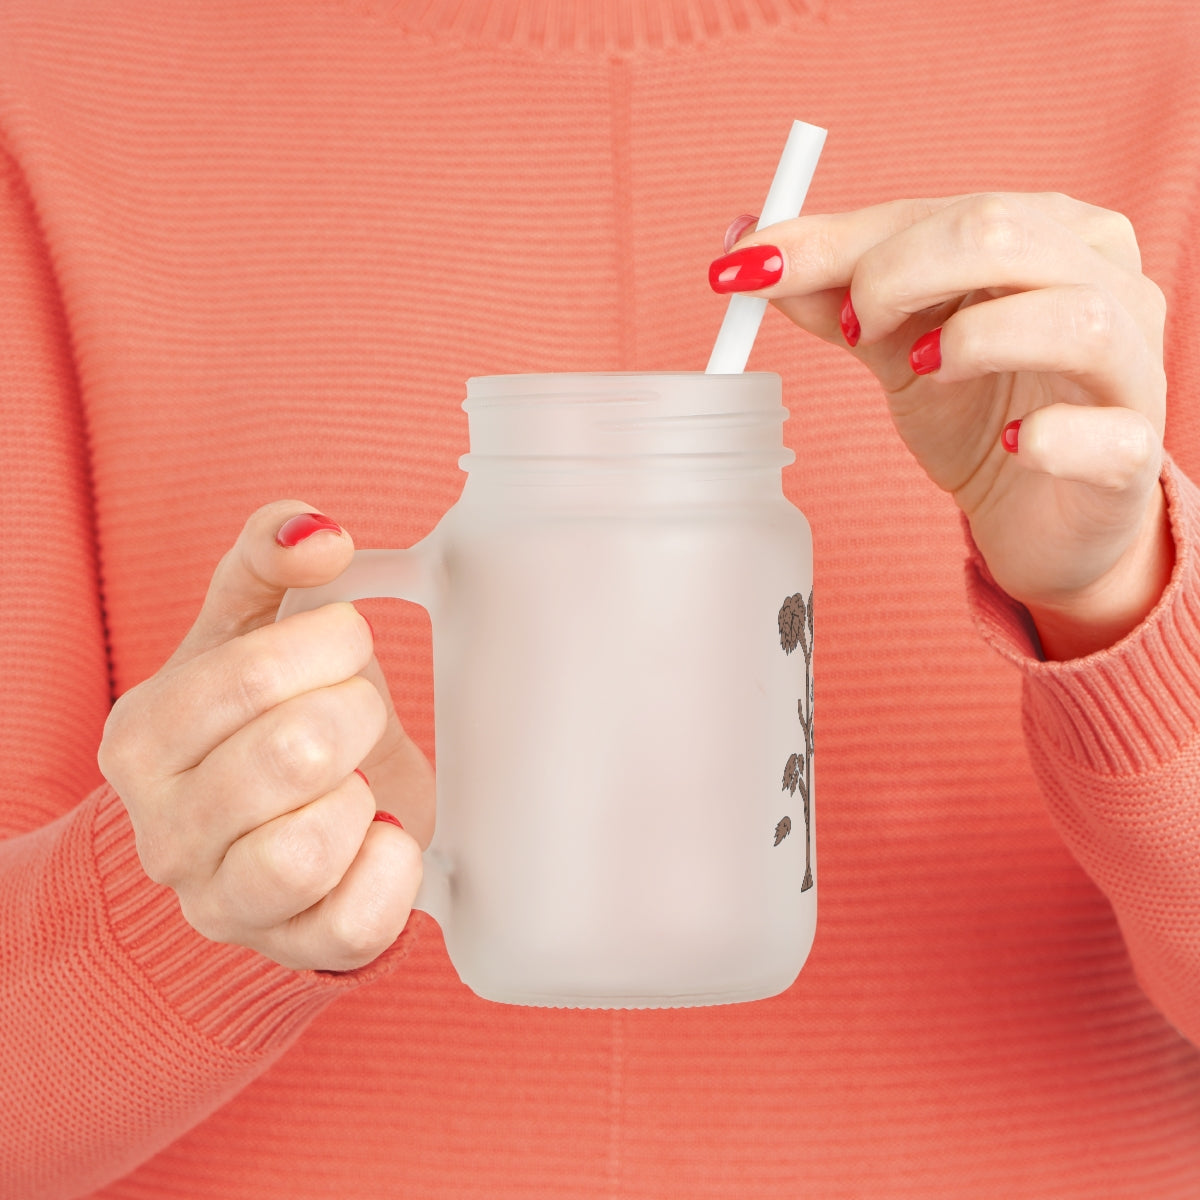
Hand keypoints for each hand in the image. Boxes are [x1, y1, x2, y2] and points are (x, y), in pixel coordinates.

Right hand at [97, 501, 433, 971]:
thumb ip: (268, 559)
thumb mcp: (249, 627)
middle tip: (356, 713)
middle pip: (294, 754)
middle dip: (356, 714)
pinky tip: (381, 833)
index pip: (251, 675)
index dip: (330, 645)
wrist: (271, 824)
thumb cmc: (261, 717)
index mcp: (142, 738)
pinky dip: (393, 867)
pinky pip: (356, 922)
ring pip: (308, 849)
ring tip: (356, 780)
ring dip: (362, 796)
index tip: (345, 644)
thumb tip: (317, 532)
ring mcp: (222, 902)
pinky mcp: (292, 949)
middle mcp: (164, 831)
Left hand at [712, 193, 1172, 658]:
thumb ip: (834, 295)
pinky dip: (1050, 437)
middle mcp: (1105, 280)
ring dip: (973, 340)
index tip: (749, 269)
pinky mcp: (1134, 455)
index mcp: (1047, 234)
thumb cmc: (978, 412)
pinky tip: (1013, 446)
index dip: (837, 240)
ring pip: (1074, 317)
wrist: (1039, 514)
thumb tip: (748, 249)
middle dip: (897, 274)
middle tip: (852, 329)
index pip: (938, 211)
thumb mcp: (896, 345)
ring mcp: (1132, 366)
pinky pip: (1107, 434)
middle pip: (1003, 234)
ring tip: (922, 371)